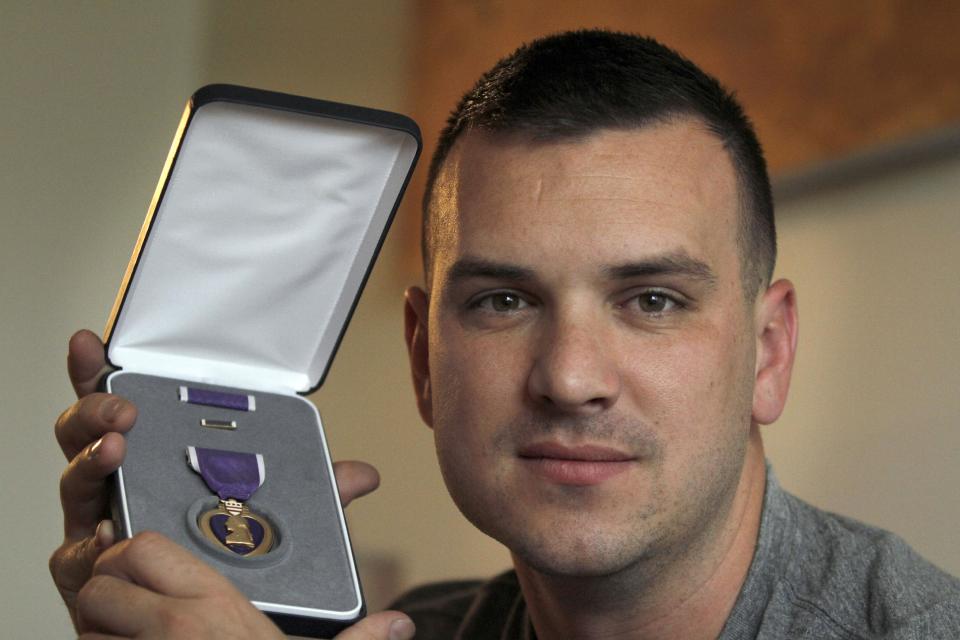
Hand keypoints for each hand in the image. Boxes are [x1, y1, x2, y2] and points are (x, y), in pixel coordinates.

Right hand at [52, 330, 412, 638]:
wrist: (208, 630)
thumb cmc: (228, 563)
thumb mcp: (276, 519)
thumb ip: (311, 496)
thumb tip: (360, 475)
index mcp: (153, 461)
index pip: (123, 408)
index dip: (102, 373)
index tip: (97, 341)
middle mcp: (119, 488)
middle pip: (86, 435)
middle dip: (97, 411)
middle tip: (125, 407)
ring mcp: (101, 528)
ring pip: (76, 484)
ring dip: (90, 461)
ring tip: (116, 447)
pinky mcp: (90, 575)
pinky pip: (77, 554)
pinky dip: (90, 542)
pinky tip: (110, 532)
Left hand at [77, 531, 414, 639]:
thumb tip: (400, 626)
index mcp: (216, 605)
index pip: (143, 547)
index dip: (132, 555)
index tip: (143, 572)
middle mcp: (173, 626)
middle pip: (100, 582)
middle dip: (105, 593)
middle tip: (126, 609)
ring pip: (85, 626)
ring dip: (96, 634)